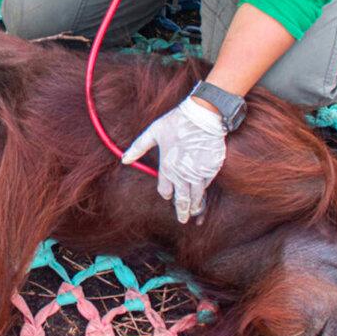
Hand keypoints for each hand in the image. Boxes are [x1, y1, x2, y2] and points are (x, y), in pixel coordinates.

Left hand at [121, 96, 226, 223]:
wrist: (203, 116)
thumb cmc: (177, 122)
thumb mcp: (153, 132)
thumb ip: (138, 147)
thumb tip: (124, 159)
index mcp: (168, 167)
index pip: (165, 191)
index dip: (166, 194)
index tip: (168, 195)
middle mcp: (183, 174)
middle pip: (182, 200)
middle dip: (182, 212)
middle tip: (183, 220)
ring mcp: (199, 173)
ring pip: (197, 197)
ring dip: (195, 206)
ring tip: (194, 213)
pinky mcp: (212, 169)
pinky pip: (208, 184)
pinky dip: (205, 191)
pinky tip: (204, 194)